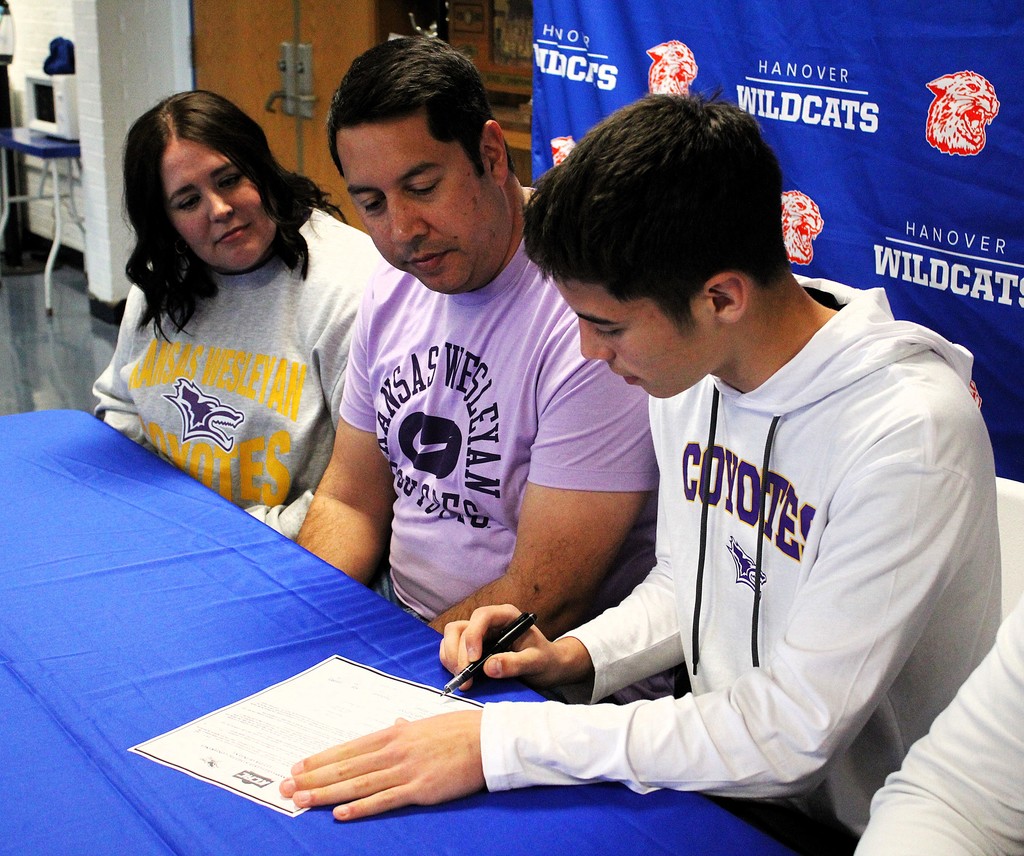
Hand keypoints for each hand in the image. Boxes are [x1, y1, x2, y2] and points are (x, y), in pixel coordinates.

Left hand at [280, 711, 484, 819]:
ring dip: (326, 793)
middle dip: (313, 777)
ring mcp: (405, 770)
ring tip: (301, 799)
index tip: (298, 766)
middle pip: (346, 766)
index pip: (348, 747)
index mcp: (394, 733)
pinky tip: (340, 813)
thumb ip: (406, 729)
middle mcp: (394, 750)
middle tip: (286, 786)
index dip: (321, 759)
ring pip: (357, 783)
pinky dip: (360, 807)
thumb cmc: (459, 730)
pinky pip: (384, 800)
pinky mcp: (419, 788)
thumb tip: (395, 724)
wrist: (487, 739)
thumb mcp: (427, 724)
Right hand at [440, 603, 592, 691]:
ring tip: (463, 680)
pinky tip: (462, 677)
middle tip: (465, 678)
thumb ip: (515, 664)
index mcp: (506, 616)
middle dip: (459, 653)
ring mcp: (479, 634)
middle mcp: (490, 622)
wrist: (548, 668)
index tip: (475, 659)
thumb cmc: (545, 661)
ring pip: (452, 636)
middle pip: (462, 628)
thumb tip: (489, 667)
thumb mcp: (536, 663)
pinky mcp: (472, 647)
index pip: (482, 616)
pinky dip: (450, 662)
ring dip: (451, 657)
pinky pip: (451, 649)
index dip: (473, 635)